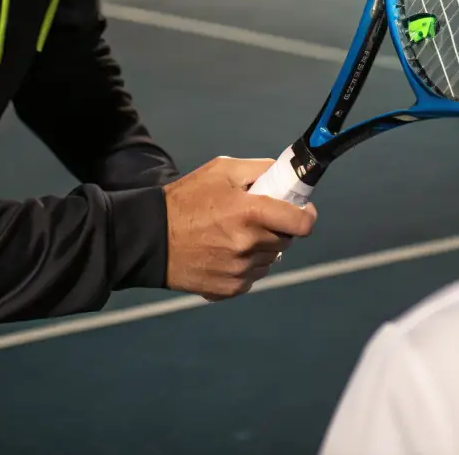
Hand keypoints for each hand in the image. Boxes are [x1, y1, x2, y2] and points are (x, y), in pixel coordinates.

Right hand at [163, 156, 316, 300]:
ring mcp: (240, 270)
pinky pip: (253, 276)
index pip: (301, 222)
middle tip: (257, 217)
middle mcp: (249, 245)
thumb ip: (259, 169)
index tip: (302, 210)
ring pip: (270, 259)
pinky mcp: (230, 289)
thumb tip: (286, 175)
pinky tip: (225, 252)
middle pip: (285, 240)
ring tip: (236, 234)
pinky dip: (247, 265)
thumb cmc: (187, 199)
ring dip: (263, 247)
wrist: (152, 238)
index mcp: (251, 213)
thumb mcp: (222, 170)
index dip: (306, 215)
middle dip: (278, 227)